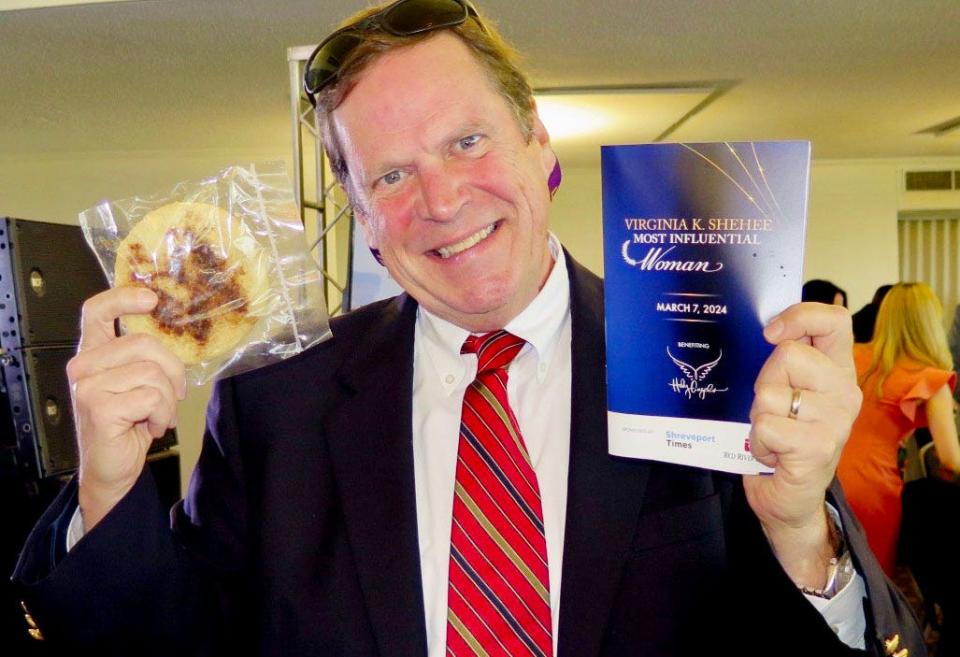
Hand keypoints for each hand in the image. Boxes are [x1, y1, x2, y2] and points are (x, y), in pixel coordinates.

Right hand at [67, 287, 185, 530]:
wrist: (112, 469)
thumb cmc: (129, 423)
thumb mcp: (137, 383)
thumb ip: (145, 357)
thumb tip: (177, 333)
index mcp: (93, 354)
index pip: (97, 311)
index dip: (124, 298)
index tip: (152, 299)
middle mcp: (83, 367)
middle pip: (143, 344)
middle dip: (173, 371)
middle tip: (175, 395)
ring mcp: (88, 387)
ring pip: (153, 372)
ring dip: (169, 399)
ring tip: (159, 415)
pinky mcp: (100, 408)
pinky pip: (153, 397)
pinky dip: (163, 414)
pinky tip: (153, 428)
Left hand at [744, 302, 861, 588]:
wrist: (790, 501)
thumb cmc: (784, 439)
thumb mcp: (787, 391)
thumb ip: (786, 362)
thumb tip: (770, 329)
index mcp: (839, 372)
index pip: (835, 321)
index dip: (800, 316)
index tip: (771, 333)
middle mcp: (845, 393)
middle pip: (787, 355)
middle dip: (765, 381)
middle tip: (773, 410)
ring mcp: (835, 422)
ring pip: (769, 393)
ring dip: (758, 417)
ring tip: (774, 435)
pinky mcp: (817, 448)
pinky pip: (766, 425)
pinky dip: (758, 442)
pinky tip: (773, 455)